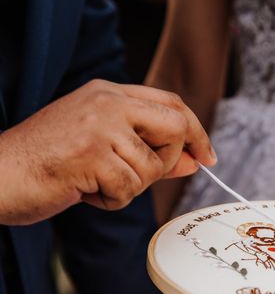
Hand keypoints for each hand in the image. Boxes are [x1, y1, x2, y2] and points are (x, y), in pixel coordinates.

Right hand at [0, 79, 215, 224]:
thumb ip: (151, 150)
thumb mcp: (104, 148)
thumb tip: (195, 160)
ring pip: (152, 167)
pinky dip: (111, 200)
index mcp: (109, 93)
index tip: (208, 156)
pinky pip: (129, 189)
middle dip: (168, 160)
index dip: (196, 132)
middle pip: (175, 127)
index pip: (172, 104)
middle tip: (134, 174)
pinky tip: (84, 191)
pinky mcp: (91, 154)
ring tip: (93, 182)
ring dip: (128, 187)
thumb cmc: (48, 164)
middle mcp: (107, 102)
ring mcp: (99, 126)